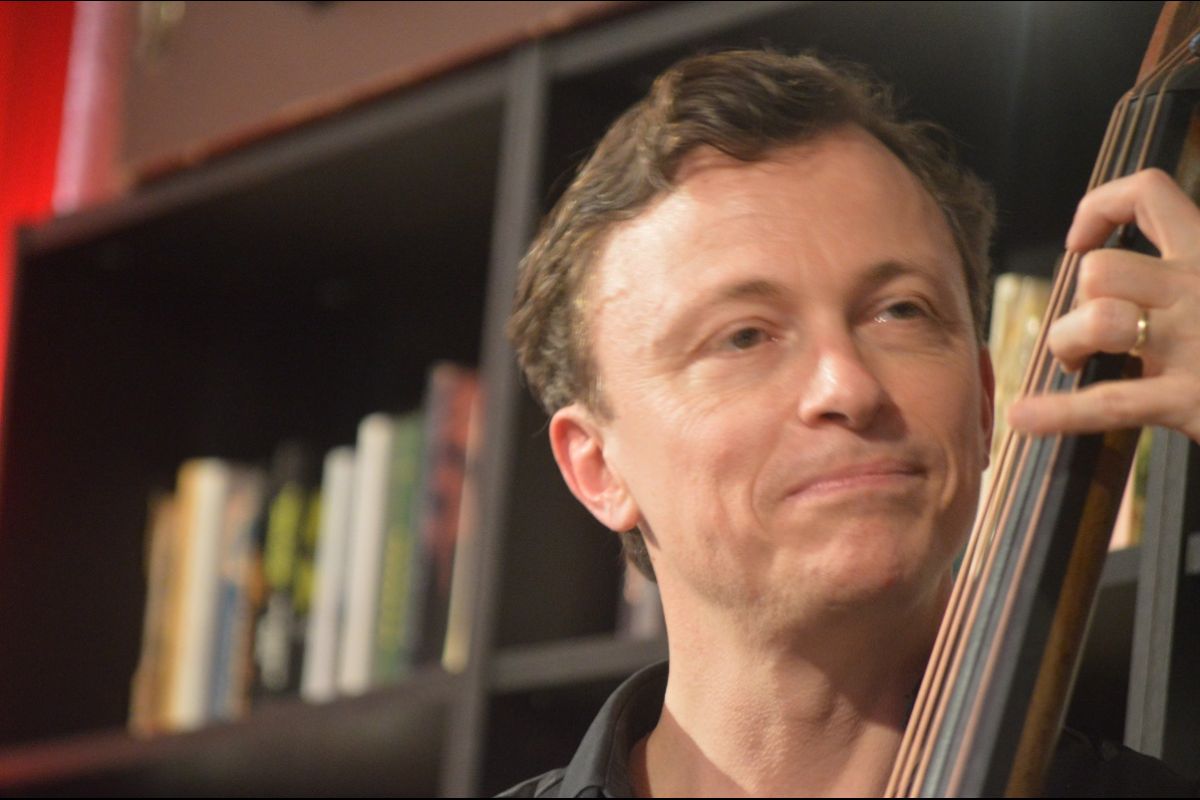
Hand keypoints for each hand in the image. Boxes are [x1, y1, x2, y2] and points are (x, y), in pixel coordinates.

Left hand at [1007, 168, 1199, 443]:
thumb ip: (1190, 275)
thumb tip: (1135, 277)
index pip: (1150, 194)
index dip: (1100, 208)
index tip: (1079, 241)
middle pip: (1101, 269)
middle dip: (1075, 301)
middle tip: (1084, 336)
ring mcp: (1195, 344)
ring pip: (1096, 320)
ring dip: (1067, 343)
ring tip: (1074, 364)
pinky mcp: (1190, 399)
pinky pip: (1109, 402)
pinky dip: (1058, 413)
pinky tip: (1024, 418)